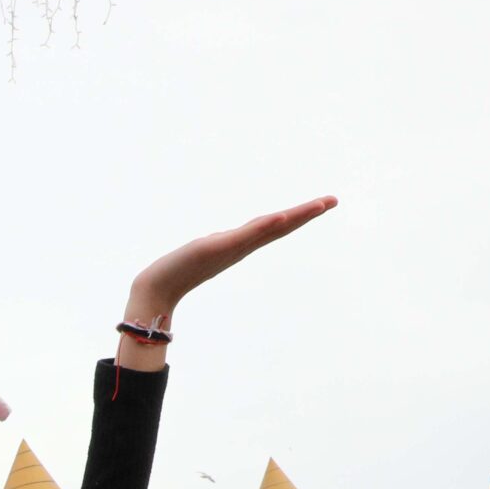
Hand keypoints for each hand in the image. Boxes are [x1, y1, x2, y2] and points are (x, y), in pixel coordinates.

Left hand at [127, 196, 338, 323]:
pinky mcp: (217, 249)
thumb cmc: (177, 272)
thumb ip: (215, 250)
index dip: (301, 215)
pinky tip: (280, 217)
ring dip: (294, 217)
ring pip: (269, 229)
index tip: (324, 202)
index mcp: (240, 245)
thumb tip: (222, 248)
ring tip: (318, 205)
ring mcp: (231, 248)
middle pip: (280, 226)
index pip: (276, 226)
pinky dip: (265, 227)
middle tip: (333, 200)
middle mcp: (241, 246)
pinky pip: (246, 235)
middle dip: (307, 213)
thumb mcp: (203, 253)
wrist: (156, 288)